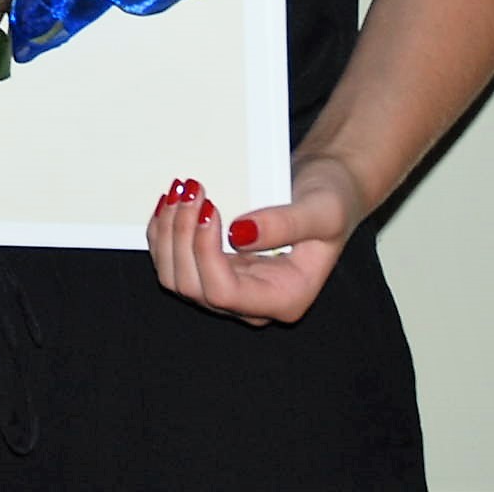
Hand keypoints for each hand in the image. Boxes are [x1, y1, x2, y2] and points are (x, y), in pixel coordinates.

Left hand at [145, 153, 366, 324]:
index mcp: (284, 299)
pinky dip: (163, 233)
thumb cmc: (330, 204)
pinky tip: (171, 203)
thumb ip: (286, 224)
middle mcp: (252, 303)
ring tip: (180, 191)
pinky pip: (172, 262)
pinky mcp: (212, 269)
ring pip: (175, 278)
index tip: (209, 208)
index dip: (205, 252)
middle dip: (182, 236)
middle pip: (193, 287)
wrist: (323, 194)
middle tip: (192, 189)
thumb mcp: (322, 211)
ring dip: (168, 234)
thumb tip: (238, 234)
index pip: (225, 293)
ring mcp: (229, 288)